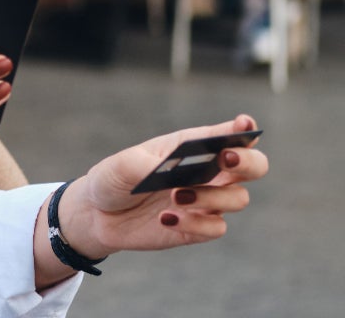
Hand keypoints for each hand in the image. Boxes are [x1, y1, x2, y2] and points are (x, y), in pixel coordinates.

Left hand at [55, 115, 268, 261]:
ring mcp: (206, 201)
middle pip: (254, 166)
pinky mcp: (198, 227)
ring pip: (238, 198)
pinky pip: (216, 228)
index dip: (244, 129)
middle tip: (224, 159)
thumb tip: (170, 170)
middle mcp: (208, 173)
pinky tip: (166, 218)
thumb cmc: (114, 179)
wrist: (99, 215)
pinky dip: (196, 223)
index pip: (230, 135)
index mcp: (193, 147)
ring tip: (176, 195)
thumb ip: (145, 163)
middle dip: (248, 162)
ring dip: (212, 196)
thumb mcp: (121, 165)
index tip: (244, 124)